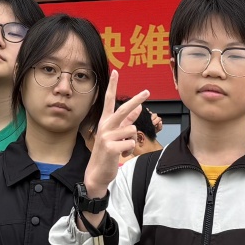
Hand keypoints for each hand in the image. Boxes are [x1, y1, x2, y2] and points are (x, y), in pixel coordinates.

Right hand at [84, 73, 151, 200]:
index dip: (112, 86)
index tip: (115, 72)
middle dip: (137, 100)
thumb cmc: (108, 152)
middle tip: (147, 91)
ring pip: (132, 130)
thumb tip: (138, 109)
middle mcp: (105, 125)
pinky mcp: (111, 146)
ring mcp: (106, 135)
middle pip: (124, 109)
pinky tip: (120, 154)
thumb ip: (127, 121)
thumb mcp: (116, 135)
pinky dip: (129, 150)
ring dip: (132, 140)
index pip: (109, 100)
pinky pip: (130, 143)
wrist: (97, 172)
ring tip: (122, 147)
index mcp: (105, 121)